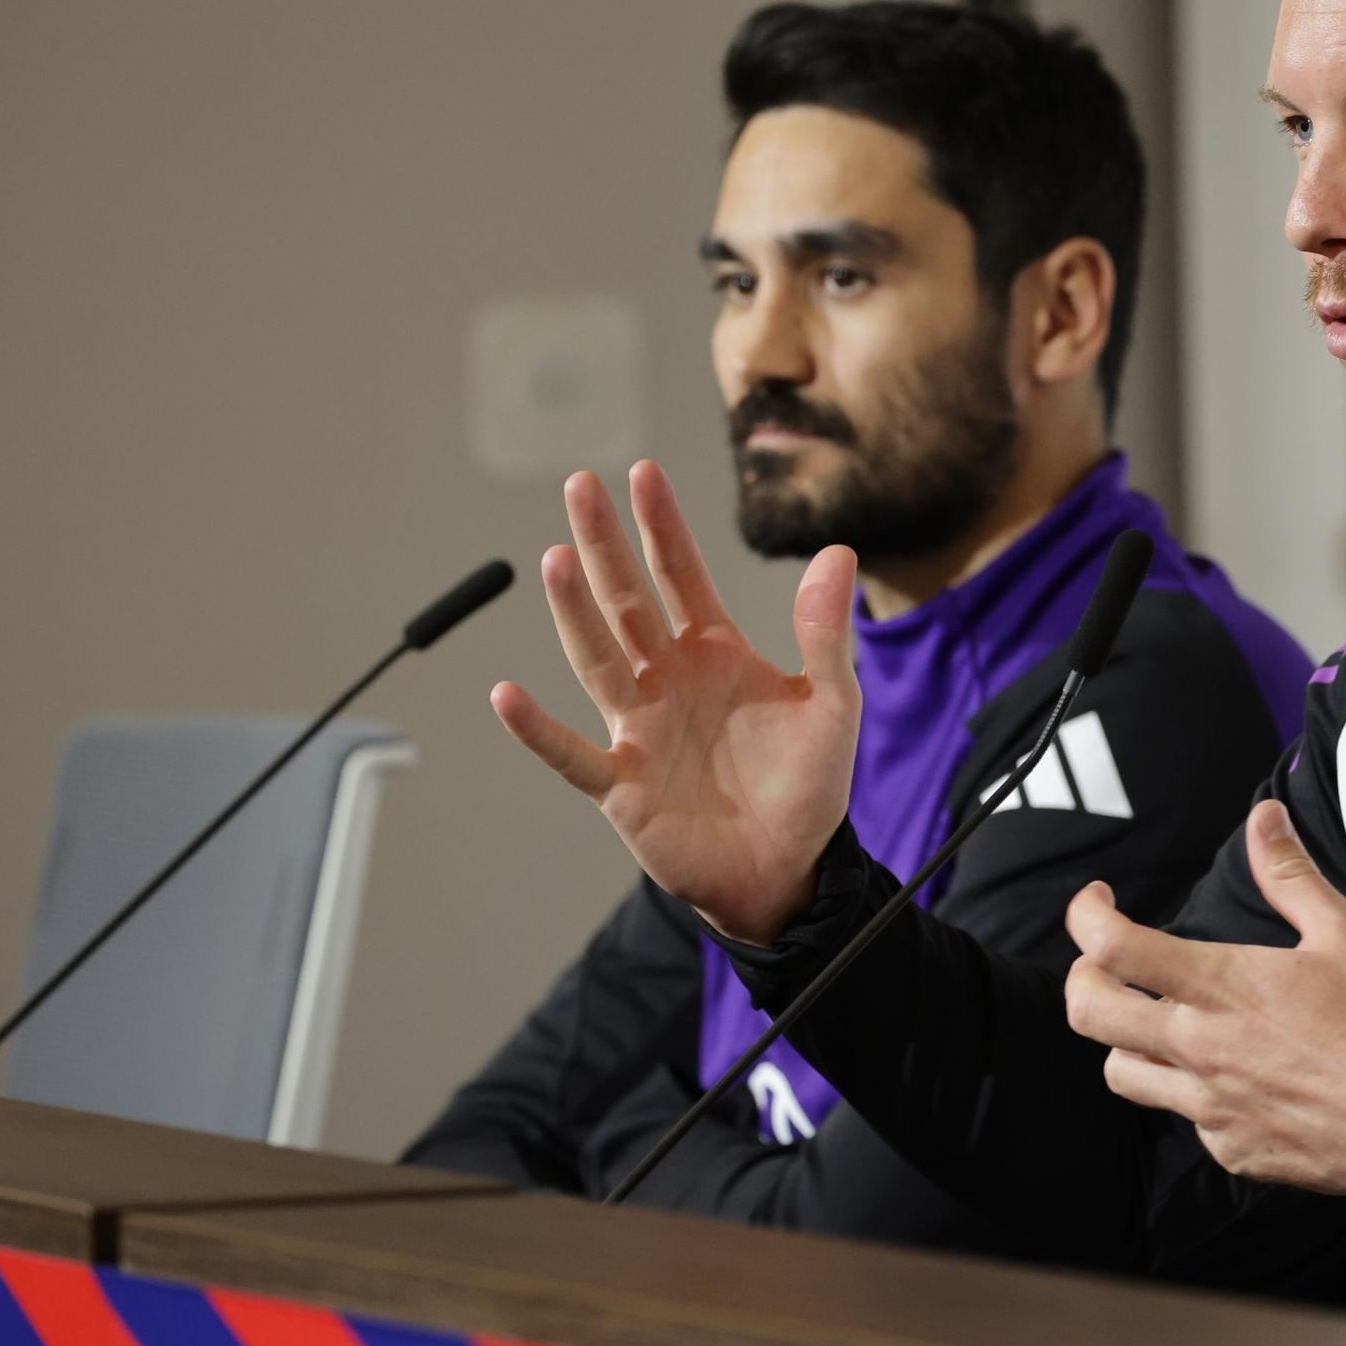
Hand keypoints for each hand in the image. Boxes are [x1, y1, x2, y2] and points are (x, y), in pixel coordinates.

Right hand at [490, 461, 859, 943]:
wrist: (789, 872)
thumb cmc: (807, 788)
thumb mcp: (831, 704)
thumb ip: (824, 633)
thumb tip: (837, 550)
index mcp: (714, 654)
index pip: (681, 575)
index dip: (662, 526)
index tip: (641, 472)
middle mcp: (667, 680)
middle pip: (626, 600)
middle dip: (605, 543)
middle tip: (579, 485)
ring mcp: (639, 729)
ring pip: (597, 659)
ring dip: (574, 612)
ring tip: (555, 560)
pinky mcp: (621, 785)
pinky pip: (572, 752)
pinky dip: (538, 729)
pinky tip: (507, 694)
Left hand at [1062, 799, 1345, 1192]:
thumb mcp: (1343, 933)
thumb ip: (1290, 875)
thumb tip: (1263, 817)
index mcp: (1220, 987)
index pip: (1112, 948)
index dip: (1087, 916)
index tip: (1099, 903)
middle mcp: (1199, 1048)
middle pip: (1089, 1014)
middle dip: (1083, 979)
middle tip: (1108, 965)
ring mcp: (1210, 1106)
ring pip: (1122, 1075)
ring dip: (1126, 1042)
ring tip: (1156, 1023)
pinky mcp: (1232, 1149)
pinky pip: (1186, 1120)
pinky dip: (1192, 1094)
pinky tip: (1227, 1078)